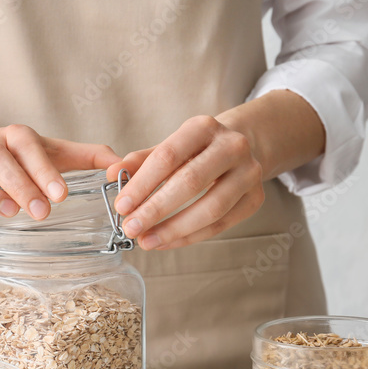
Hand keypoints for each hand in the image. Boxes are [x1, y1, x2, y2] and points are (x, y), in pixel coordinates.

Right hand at [0, 124, 119, 226]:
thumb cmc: (16, 154)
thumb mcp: (50, 150)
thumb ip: (87, 156)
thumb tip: (123, 166)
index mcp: (14, 136)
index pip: (26, 143)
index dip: (43, 168)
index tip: (62, 194)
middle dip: (18, 184)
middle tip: (41, 212)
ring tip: (10, 214)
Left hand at [105, 115, 265, 250]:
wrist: (239, 148)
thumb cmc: (196, 150)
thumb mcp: (169, 146)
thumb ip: (140, 161)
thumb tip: (112, 175)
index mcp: (204, 127)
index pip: (168, 156)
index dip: (142, 184)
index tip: (121, 205)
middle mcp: (232, 146)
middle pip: (190, 182)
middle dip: (156, 209)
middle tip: (131, 228)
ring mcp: (249, 172)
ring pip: (211, 208)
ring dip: (174, 229)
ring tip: (146, 241)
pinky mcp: (256, 198)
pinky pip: (221, 225)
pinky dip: (190, 237)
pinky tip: (167, 241)